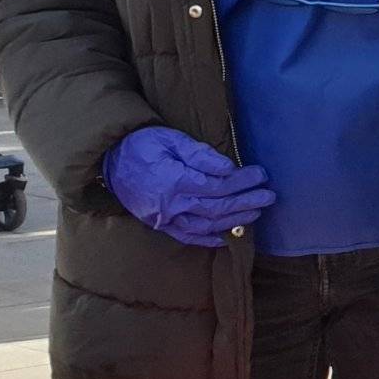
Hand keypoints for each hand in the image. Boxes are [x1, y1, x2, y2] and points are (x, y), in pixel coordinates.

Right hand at [101, 127, 273, 247]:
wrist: (109, 159)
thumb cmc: (143, 144)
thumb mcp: (172, 139)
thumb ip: (200, 155)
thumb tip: (229, 168)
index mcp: (172, 180)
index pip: (217, 186)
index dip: (242, 182)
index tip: (261, 175)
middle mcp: (169, 205)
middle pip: (216, 208)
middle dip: (246, 202)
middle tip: (269, 196)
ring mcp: (162, 218)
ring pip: (205, 225)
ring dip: (234, 220)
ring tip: (257, 212)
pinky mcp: (158, 224)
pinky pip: (186, 236)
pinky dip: (208, 239)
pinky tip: (228, 236)